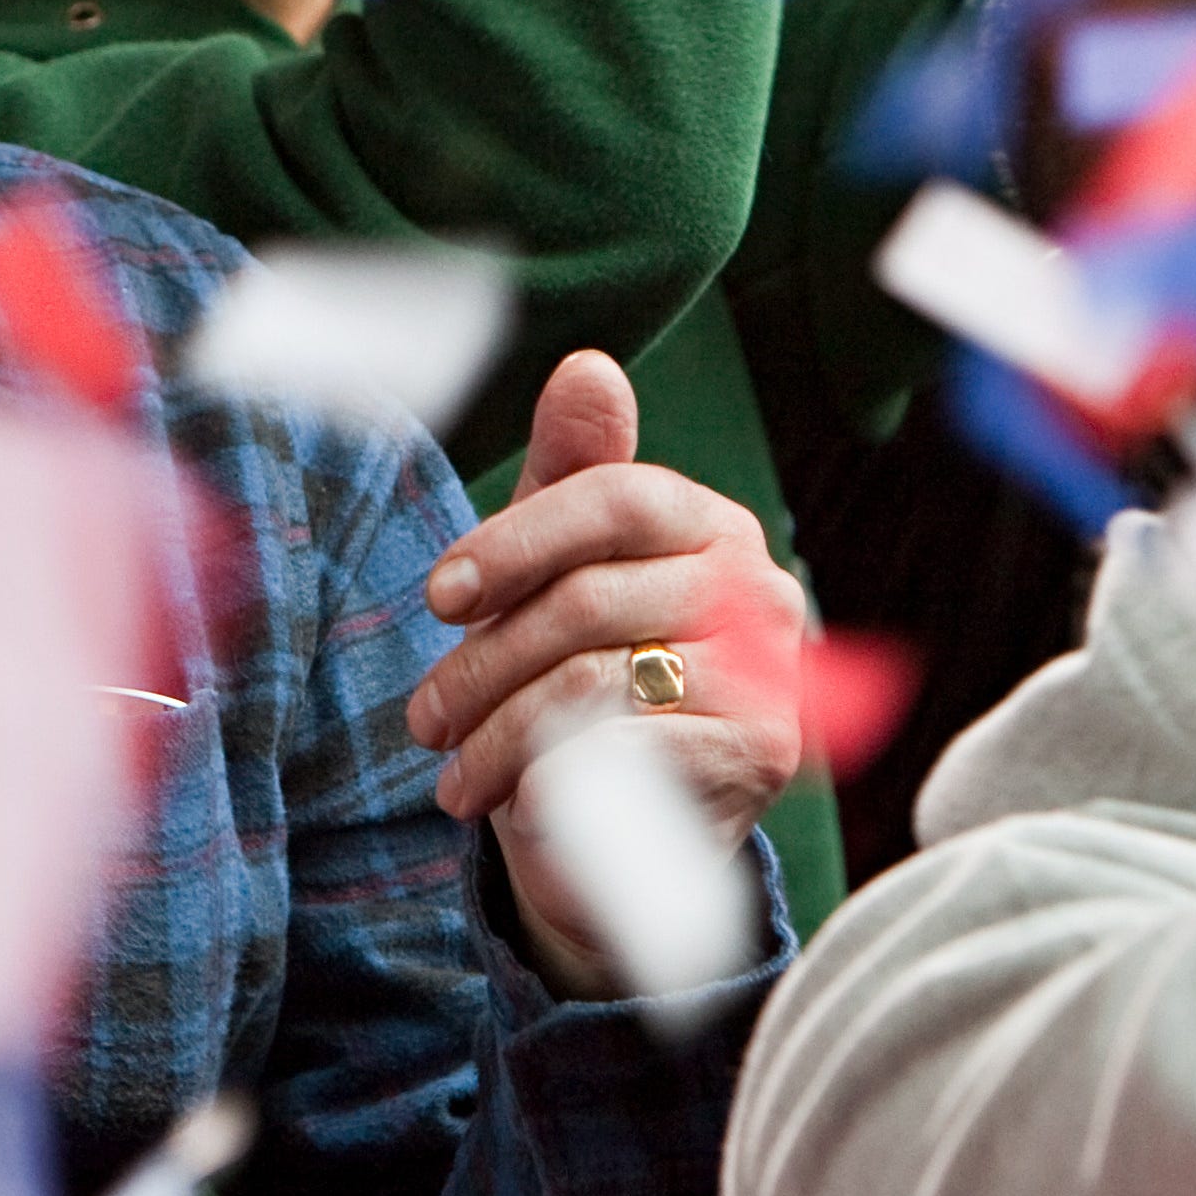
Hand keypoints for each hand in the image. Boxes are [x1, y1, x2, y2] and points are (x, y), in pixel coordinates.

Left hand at [404, 351, 805, 980]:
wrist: (635, 831)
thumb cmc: (583, 673)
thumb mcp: (558, 568)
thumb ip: (570, 469)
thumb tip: (588, 363)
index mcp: (711, 523)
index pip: (611, 497)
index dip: (512, 541)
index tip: (437, 598)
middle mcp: (762, 588)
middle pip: (587, 601)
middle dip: (483, 664)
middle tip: (424, 717)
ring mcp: (772, 673)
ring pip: (590, 682)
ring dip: (497, 732)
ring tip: (452, 768)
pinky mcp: (761, 754)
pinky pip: (619, 753)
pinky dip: (544, 778)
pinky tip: (508, 801)